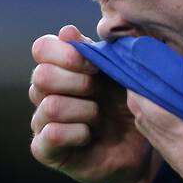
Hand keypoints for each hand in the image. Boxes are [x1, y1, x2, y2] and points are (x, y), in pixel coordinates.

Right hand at [29, 25, 160, 182]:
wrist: (140, 148)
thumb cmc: (128, 104)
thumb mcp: (120, 73)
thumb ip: (97, 50)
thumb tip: (67, 32)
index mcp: (60, 67)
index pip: (42, 48)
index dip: (68, 53)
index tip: (96, 66)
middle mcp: (44, 92)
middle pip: (42, 76)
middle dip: (78, 83)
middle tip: (98, 93)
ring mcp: (42, 121)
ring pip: (50, 106)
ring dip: (83, 111)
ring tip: (99, 118)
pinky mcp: (46, 150)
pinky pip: (50, 136)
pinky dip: (76, 134)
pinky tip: (89, 136)